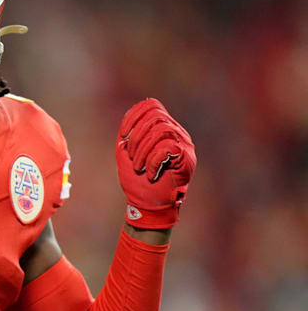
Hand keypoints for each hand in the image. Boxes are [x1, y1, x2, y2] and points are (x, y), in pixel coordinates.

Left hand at [116, 99, 196, 229]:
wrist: (147, 205)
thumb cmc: (137, 180)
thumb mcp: (127, 152)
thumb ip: (129, 133)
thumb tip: (131, 116)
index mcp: (163, 129)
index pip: (152, 106)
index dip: (134, 115)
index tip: (122, 134)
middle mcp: (177, 133)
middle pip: (156, 116)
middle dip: (136, 137)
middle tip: (131, 158)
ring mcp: (184, 145)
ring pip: (161, 131)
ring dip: (143, 150)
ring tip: (139, 167)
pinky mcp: (187, 159)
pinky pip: (167, 148)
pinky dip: (152, 161)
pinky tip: (150, 174)